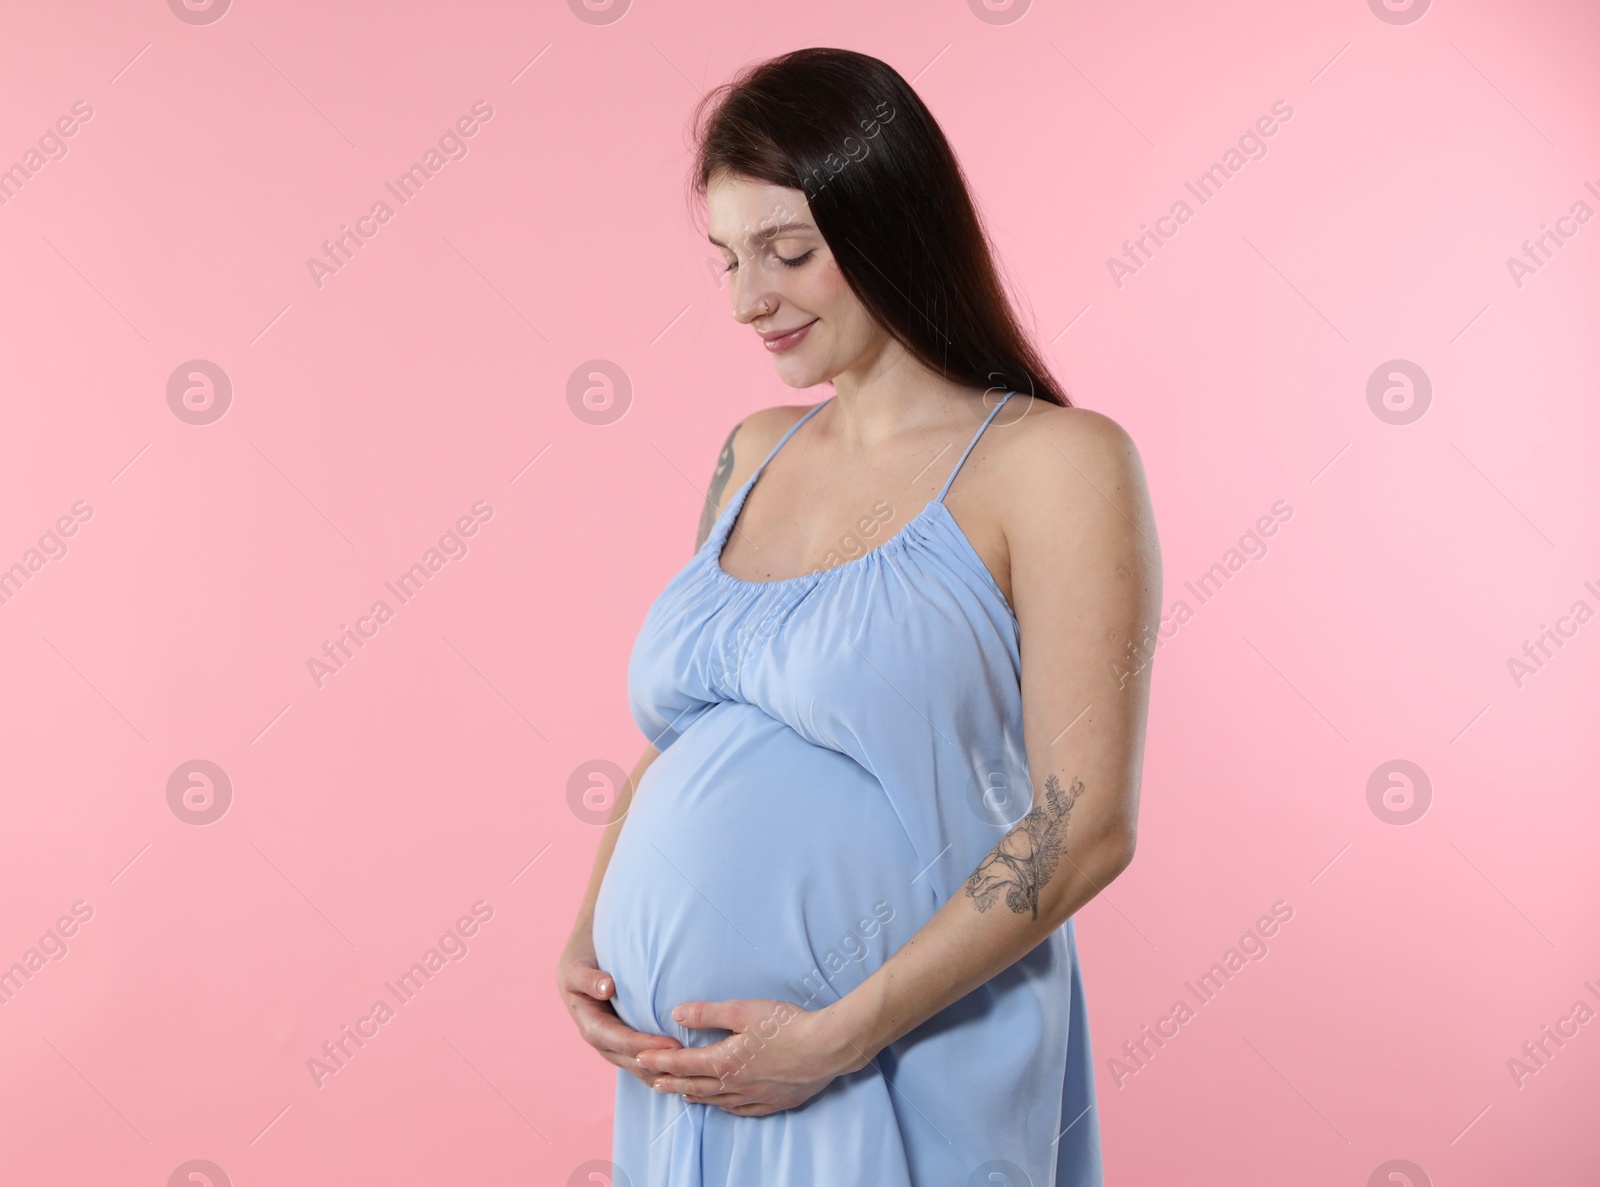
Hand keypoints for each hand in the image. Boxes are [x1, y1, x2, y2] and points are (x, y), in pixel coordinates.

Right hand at [556, 941, 681, 1089]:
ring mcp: (616, 1052)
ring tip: (695, 1070)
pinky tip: (687, 1073)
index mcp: (593, 1028)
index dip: (646, 1044)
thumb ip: (589, 979)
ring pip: (643, 1070)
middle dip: (663, 1063)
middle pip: (635, 1061)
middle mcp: (605, 1046)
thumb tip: (607, 987)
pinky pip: (647, 1067)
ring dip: (666, 1072)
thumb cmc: (580, 973)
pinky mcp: (627, 1051)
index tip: (673, 1045)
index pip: (621, 1041)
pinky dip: (665, 1072)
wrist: (580, 981)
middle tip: (692, 1060)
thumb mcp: (577, 972)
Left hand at [635, 998, 867, 1115]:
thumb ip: (708, 1013)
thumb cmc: (787, 1025)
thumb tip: (677, 1014)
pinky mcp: (775, 1102)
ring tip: (682, 1095)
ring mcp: (756, 1096)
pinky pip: (742, 1110)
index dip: (659, 1061)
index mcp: (725, 1061)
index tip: (639, 1059)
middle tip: (651, 1082)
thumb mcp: (744, 1010)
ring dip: (695, 1096)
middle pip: (695, 1085)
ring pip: (717, 1101)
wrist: (827, 1048)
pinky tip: (725, 1106)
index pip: (682, 1063)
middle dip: (671, 1082)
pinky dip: (726, 1107)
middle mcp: (736, 1084)